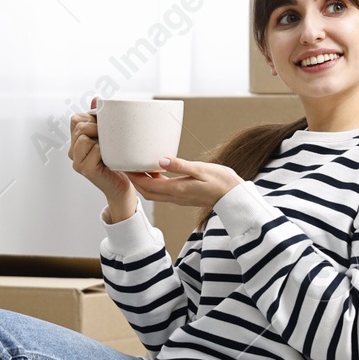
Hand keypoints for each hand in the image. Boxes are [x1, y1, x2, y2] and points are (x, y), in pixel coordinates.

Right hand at [70, 99, 133, 203]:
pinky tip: (110, 158)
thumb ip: (100, 118)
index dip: (91, 119)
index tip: (104, 128)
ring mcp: (77, 162)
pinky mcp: (85, 170)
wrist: (123, 186)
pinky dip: (104, 150)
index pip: (76, 119)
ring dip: (100, 138)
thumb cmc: (117, 161)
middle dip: (97, 126)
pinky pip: (93, 148)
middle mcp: (72, 151)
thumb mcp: (109, 136)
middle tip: (109, 139)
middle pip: (79, 125)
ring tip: (109, 149)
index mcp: (76, 141)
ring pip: (83, 135)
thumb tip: (96, 99)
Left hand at [124, 156, 242, 209]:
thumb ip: (179, 166)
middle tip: (126, 166)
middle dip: (135, 181)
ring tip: (137, 167)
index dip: (134, 177)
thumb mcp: (201, 169)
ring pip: (154, 193)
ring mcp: (179, 198)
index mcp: (177, 190)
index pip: (148, 185)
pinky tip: (156, 171)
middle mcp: (175, 197)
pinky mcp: (184, 196)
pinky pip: (163, 192)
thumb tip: (160, 160)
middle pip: (147, 192)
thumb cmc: (221, 181)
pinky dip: (155, 183)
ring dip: (144, 183)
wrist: (234, 196)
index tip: (124, 166)